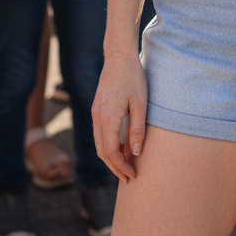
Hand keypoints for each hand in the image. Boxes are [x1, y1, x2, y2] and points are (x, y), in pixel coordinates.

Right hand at [92, 51, 147, 181]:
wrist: (118, 57)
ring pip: (99, 144)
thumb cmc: (133, 78)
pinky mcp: (97, 110)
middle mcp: (97, 118)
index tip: (133, 175)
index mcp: (107, 118)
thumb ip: (137, 130)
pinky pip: (100, 134)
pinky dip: (109, 146)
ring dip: (111, 158)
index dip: (121, 167)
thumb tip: (135, 154)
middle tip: (129, 178)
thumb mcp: (140, 104)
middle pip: (102, 152)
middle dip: (115, 167)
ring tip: (126, 167)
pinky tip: (122, 149)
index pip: (111, 152)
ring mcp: (95, 114)